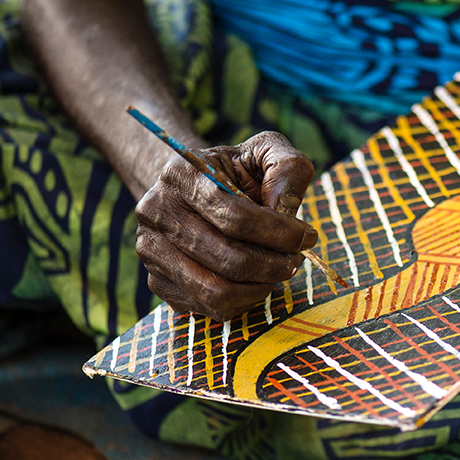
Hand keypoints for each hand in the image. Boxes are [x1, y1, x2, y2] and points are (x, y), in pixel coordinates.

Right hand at [135, 131, 316, 320]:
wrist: (190, 188)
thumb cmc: (234, 171)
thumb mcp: (265, 152)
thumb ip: (287, 170)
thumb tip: (288, 214)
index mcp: (181, 174)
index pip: (235, 217)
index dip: (279, 233)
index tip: (308, 236)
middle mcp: (156, 212)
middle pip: (227, 259)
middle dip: (274, 265)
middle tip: (295, 259)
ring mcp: (151, 251)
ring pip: (216, 291)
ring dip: (260, 288)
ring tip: (278, 270)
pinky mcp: (158, 281)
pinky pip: (209, 308)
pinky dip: (242, 301)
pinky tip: (254, 280)